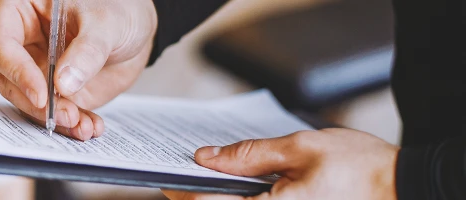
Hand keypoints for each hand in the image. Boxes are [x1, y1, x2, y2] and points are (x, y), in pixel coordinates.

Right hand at [0, 0, 157, 139]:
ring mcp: (35, 67)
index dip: (18, 72)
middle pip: (10, 79)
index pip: (3, 45)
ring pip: (29, 101)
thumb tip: (64, 83)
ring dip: (54, 119)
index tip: (42, 95)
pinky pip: (53, 112)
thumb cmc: (116, 8)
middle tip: (66, 114)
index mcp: (19, 10)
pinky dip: (70, 124)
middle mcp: (22, 41)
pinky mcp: (52, 90)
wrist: (134, 27)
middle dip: (38, 104)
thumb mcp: (106, 22)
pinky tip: (89, 126)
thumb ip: (87, 50)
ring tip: (82, 125)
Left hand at [162, 128, 398, 199]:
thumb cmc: (360, 168)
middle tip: (184, 172)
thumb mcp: (301, 147)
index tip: (164, 174)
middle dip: (197, 195)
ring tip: (209, 174)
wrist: (405, 188)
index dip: (181, 189)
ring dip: (220, 198)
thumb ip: (249, 154)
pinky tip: (239, 185)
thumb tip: (207, 157)